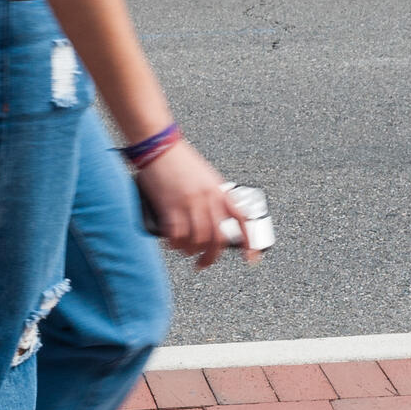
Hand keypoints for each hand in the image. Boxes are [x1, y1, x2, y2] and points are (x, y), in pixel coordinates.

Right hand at [135, 140, 256, 269]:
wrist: (159, 145)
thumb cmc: (179, 160)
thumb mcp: (205, 177)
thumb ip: (212, 198)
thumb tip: (211, 223)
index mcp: (220, 192)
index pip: (242, 221)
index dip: (250, 243)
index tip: (251, 260)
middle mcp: (209, 199)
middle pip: (217, 239)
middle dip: (211, 257)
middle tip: (203, 264)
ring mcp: (190, 203)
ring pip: (197, 240)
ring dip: (190, 250)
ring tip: (184, 251)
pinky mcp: (171, 205)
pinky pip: (176, 234)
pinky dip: (174, 243)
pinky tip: (171, 243)